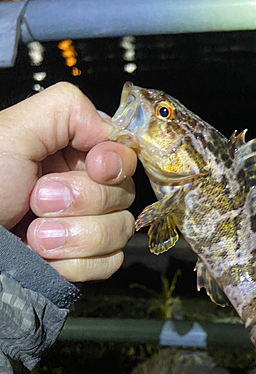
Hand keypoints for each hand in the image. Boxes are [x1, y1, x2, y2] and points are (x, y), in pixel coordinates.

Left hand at [0, 82, 136, 281]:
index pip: (124, 154)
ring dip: (76, 236)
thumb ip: (65, 109)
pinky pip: (109, 261)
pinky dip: (77, 263)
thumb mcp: (12, 132)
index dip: (116, 163)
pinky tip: (47, 258)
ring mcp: (88, 227)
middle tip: (37, 201)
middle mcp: (85, 188)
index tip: (96, 168)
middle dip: (82, 201)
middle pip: (124, 193)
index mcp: (71, 154)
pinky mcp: (85, 260)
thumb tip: (110, 131)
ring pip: (120, 230)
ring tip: (34, 235)